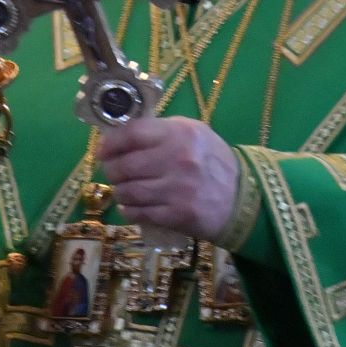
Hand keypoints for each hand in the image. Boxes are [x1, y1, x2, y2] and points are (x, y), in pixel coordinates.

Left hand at [96, 117, 238, 240]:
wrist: (242, 197)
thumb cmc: (211, 161)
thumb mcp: (194, 134)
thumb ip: (161, 131)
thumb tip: (121, 134)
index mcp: (180, 134)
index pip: (132, 133)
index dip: (111, 142)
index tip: (102, 150)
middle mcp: (178, 159)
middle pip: (124, 165)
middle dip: (111, 170)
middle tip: (112, 172)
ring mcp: (178, 189)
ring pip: (128, 191)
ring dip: (119, 192)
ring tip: (123, 190)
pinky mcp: (178, 214)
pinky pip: (139, 213)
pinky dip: (129, 210)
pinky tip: (130, 206)